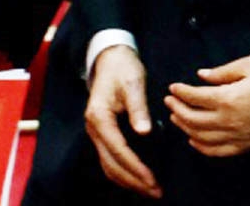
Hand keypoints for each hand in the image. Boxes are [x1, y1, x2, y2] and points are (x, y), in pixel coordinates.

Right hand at [85, 45, 160, 198]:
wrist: (111, 58)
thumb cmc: (124, 68)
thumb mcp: (134, 83)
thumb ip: (138, 108)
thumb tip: (144, 131)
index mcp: (99, 117)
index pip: (118, 150)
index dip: (135, 167)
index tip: (152, 180)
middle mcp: (94, 128)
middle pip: (111, 163)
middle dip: (133, 180)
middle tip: (155, 191)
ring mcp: (96, 132)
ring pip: (108, 165)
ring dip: (128, 180)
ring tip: (149, 189)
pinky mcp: (103, 132)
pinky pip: (110, 158)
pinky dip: (122, 171)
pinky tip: (137, 177)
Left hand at [166, 54, 249, 156]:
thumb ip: (223, 71)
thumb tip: (202, 75)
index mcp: (228, 97)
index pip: (194, 96)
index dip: (180, 91)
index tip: (173, 86)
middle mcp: (228, 120)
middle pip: (191, 119)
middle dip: (176, 109)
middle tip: (170, 101)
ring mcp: (236, 136)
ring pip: (200, 137)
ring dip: (184, 127)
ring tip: (177, 118)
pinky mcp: (245, 146)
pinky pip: (216, 151)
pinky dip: (201, 147)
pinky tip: (194, 140)